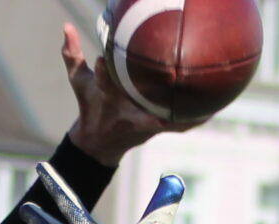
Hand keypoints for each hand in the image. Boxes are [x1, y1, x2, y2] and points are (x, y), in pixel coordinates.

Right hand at [62, 23, 195, 164]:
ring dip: (183, 114)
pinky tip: (212, 111)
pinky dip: (193, 119)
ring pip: (164, 119)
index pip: (103, 81)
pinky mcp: (155, 128)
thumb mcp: (78, 80)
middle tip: (168, 86)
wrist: (99, 142)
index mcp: (106, 95)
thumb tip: (66, 26)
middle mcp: (126, 110)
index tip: (101, 60)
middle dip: (147, 100)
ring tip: (206, 105)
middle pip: (138, 105)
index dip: (103, 72)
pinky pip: (177, 125)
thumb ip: (71, 54)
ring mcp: (142, 121)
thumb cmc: (90, 105)